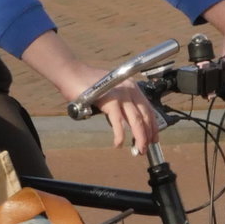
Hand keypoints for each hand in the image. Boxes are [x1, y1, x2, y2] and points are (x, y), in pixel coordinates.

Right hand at [19, 29, 162, 155]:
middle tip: (145, 148)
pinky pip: (119, 123)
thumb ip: (121, 104)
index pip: (148, 109)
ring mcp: (121, 95)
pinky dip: (120, 136)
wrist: (71, 74)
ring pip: (136, 121)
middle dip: (147, 135)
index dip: (152, 126)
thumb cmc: (87, 84)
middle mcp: (130, 89)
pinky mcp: (109, 101)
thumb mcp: (111, 92)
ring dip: (139, 138)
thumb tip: (126, 121)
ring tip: (138, 149)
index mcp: (132, 87)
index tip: (153, 139)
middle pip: (145, 117)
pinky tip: (118, 144)